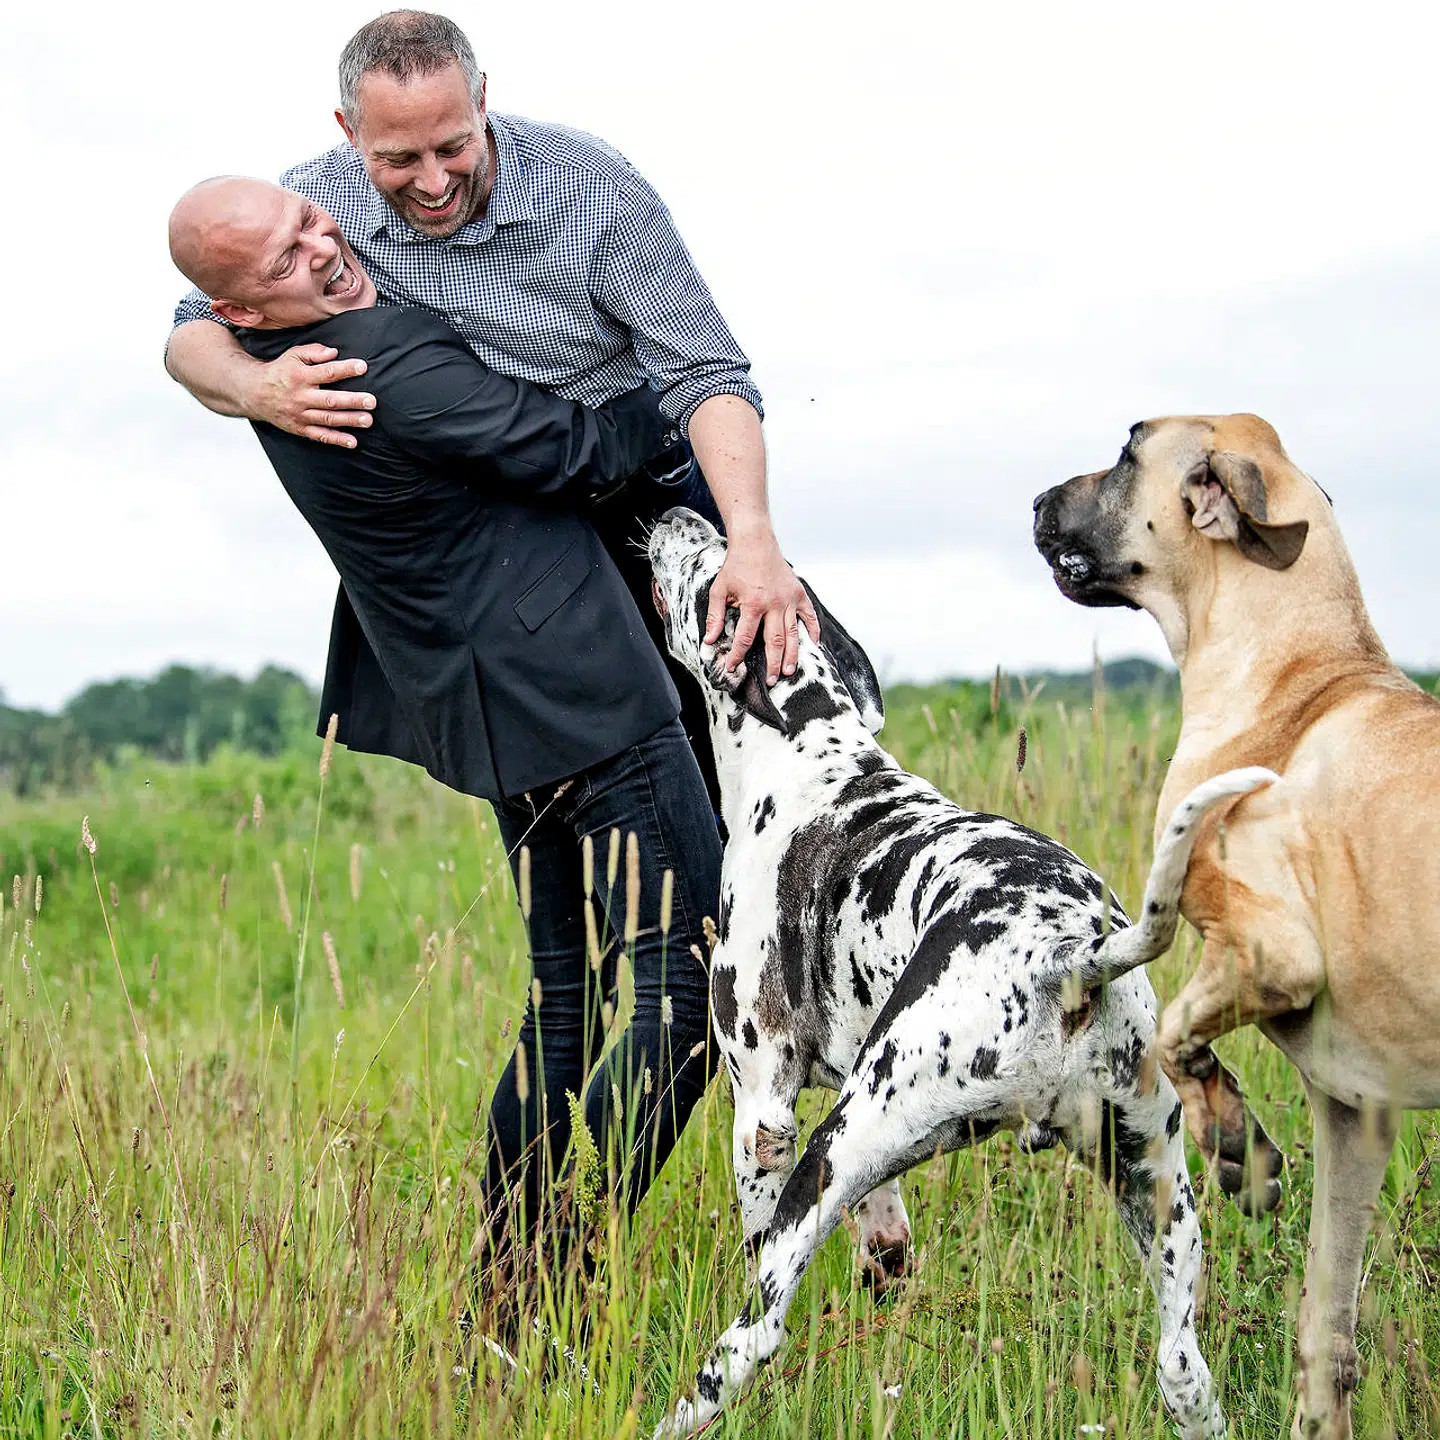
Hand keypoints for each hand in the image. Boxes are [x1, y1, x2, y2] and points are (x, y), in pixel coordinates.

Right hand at [244, 344, 376, 447]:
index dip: (345, 369)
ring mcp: (300, 415)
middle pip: (330, 400)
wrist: (254, 393)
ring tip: (368, 420)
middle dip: (352, 401)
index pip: (327, 372)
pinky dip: (336, 440)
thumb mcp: (293, 355)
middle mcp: (300, 397)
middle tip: (371, 401)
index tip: (363, 367)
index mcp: (300, 376)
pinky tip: (352, 442)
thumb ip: (313, 352)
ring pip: (328, 419)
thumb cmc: (280, 371)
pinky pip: (320, 436)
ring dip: (349, 420)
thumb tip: (334, 353)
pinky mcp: (300, 428)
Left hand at [704, 524, 819, 684]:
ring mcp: (789, 600)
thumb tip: (710, 640)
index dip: (737, 656)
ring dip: (792, 655)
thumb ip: (715, 616)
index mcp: (752, 605)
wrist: (755, 542)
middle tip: (771, 680)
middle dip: (771, 663)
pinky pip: (809, 616)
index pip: (744, 638)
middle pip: (774, 641)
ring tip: (789, 671)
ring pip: (793, 634)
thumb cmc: (737, 566)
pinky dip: (813, 631)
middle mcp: (774, 604)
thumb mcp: (719, 590)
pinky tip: (813, 645)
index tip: (732, 667)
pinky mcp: (799, 594)